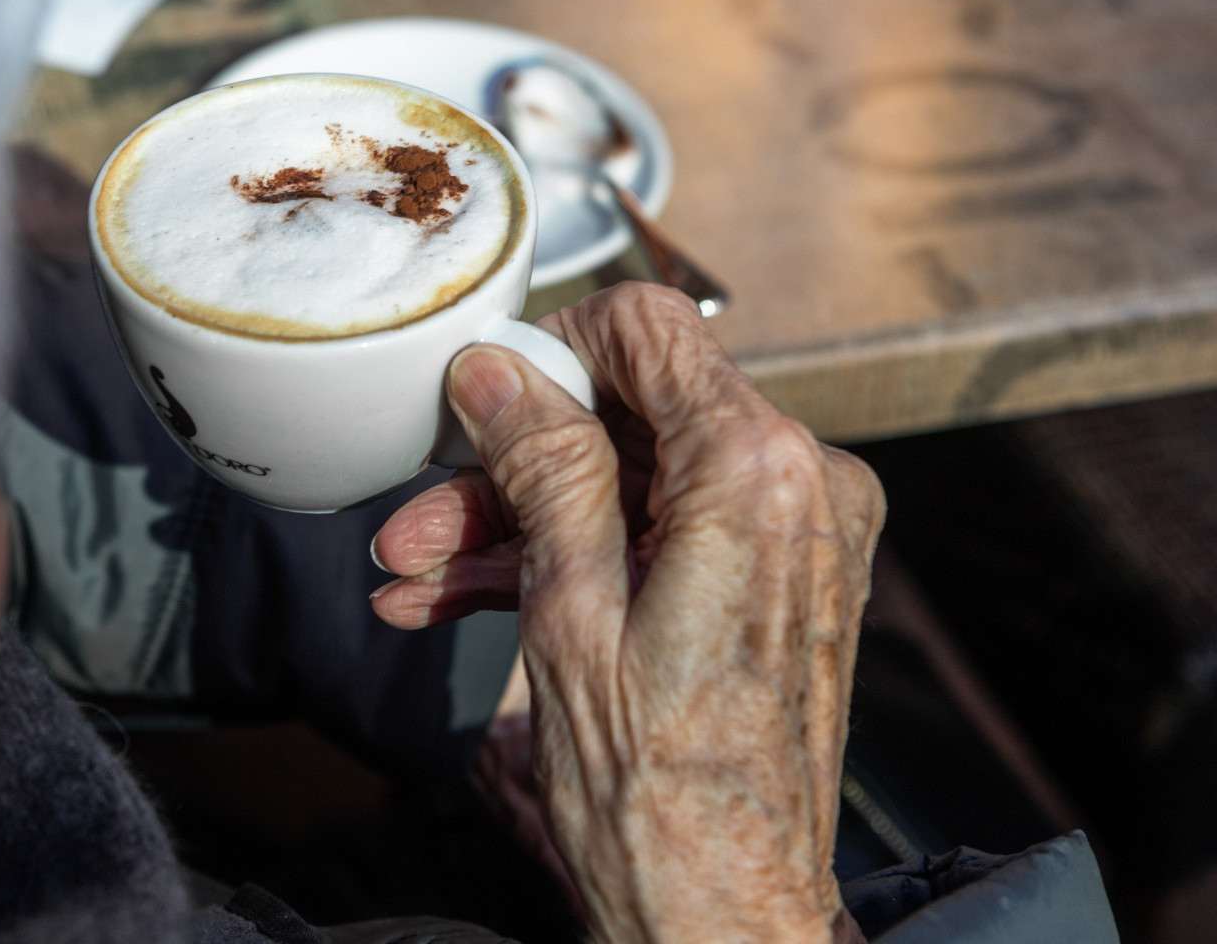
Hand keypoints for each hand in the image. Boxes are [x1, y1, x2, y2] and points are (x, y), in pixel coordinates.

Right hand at [370, 284, 883, 943]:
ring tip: (418, 573)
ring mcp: (789, 538)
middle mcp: (798, 488)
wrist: (720, 911)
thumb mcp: (570, 611)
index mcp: (760, 475)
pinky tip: (461, 598)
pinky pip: (656, 535)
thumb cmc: (660, 797)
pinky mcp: (768, 583)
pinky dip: (569, 558)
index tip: (476, 399)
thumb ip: (544, 469)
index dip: (548, 351)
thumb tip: (500, 372)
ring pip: (629, 483)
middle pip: (628, 417)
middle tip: (420, 514)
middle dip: (510, 463)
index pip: (648, 331)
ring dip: (519, 522)